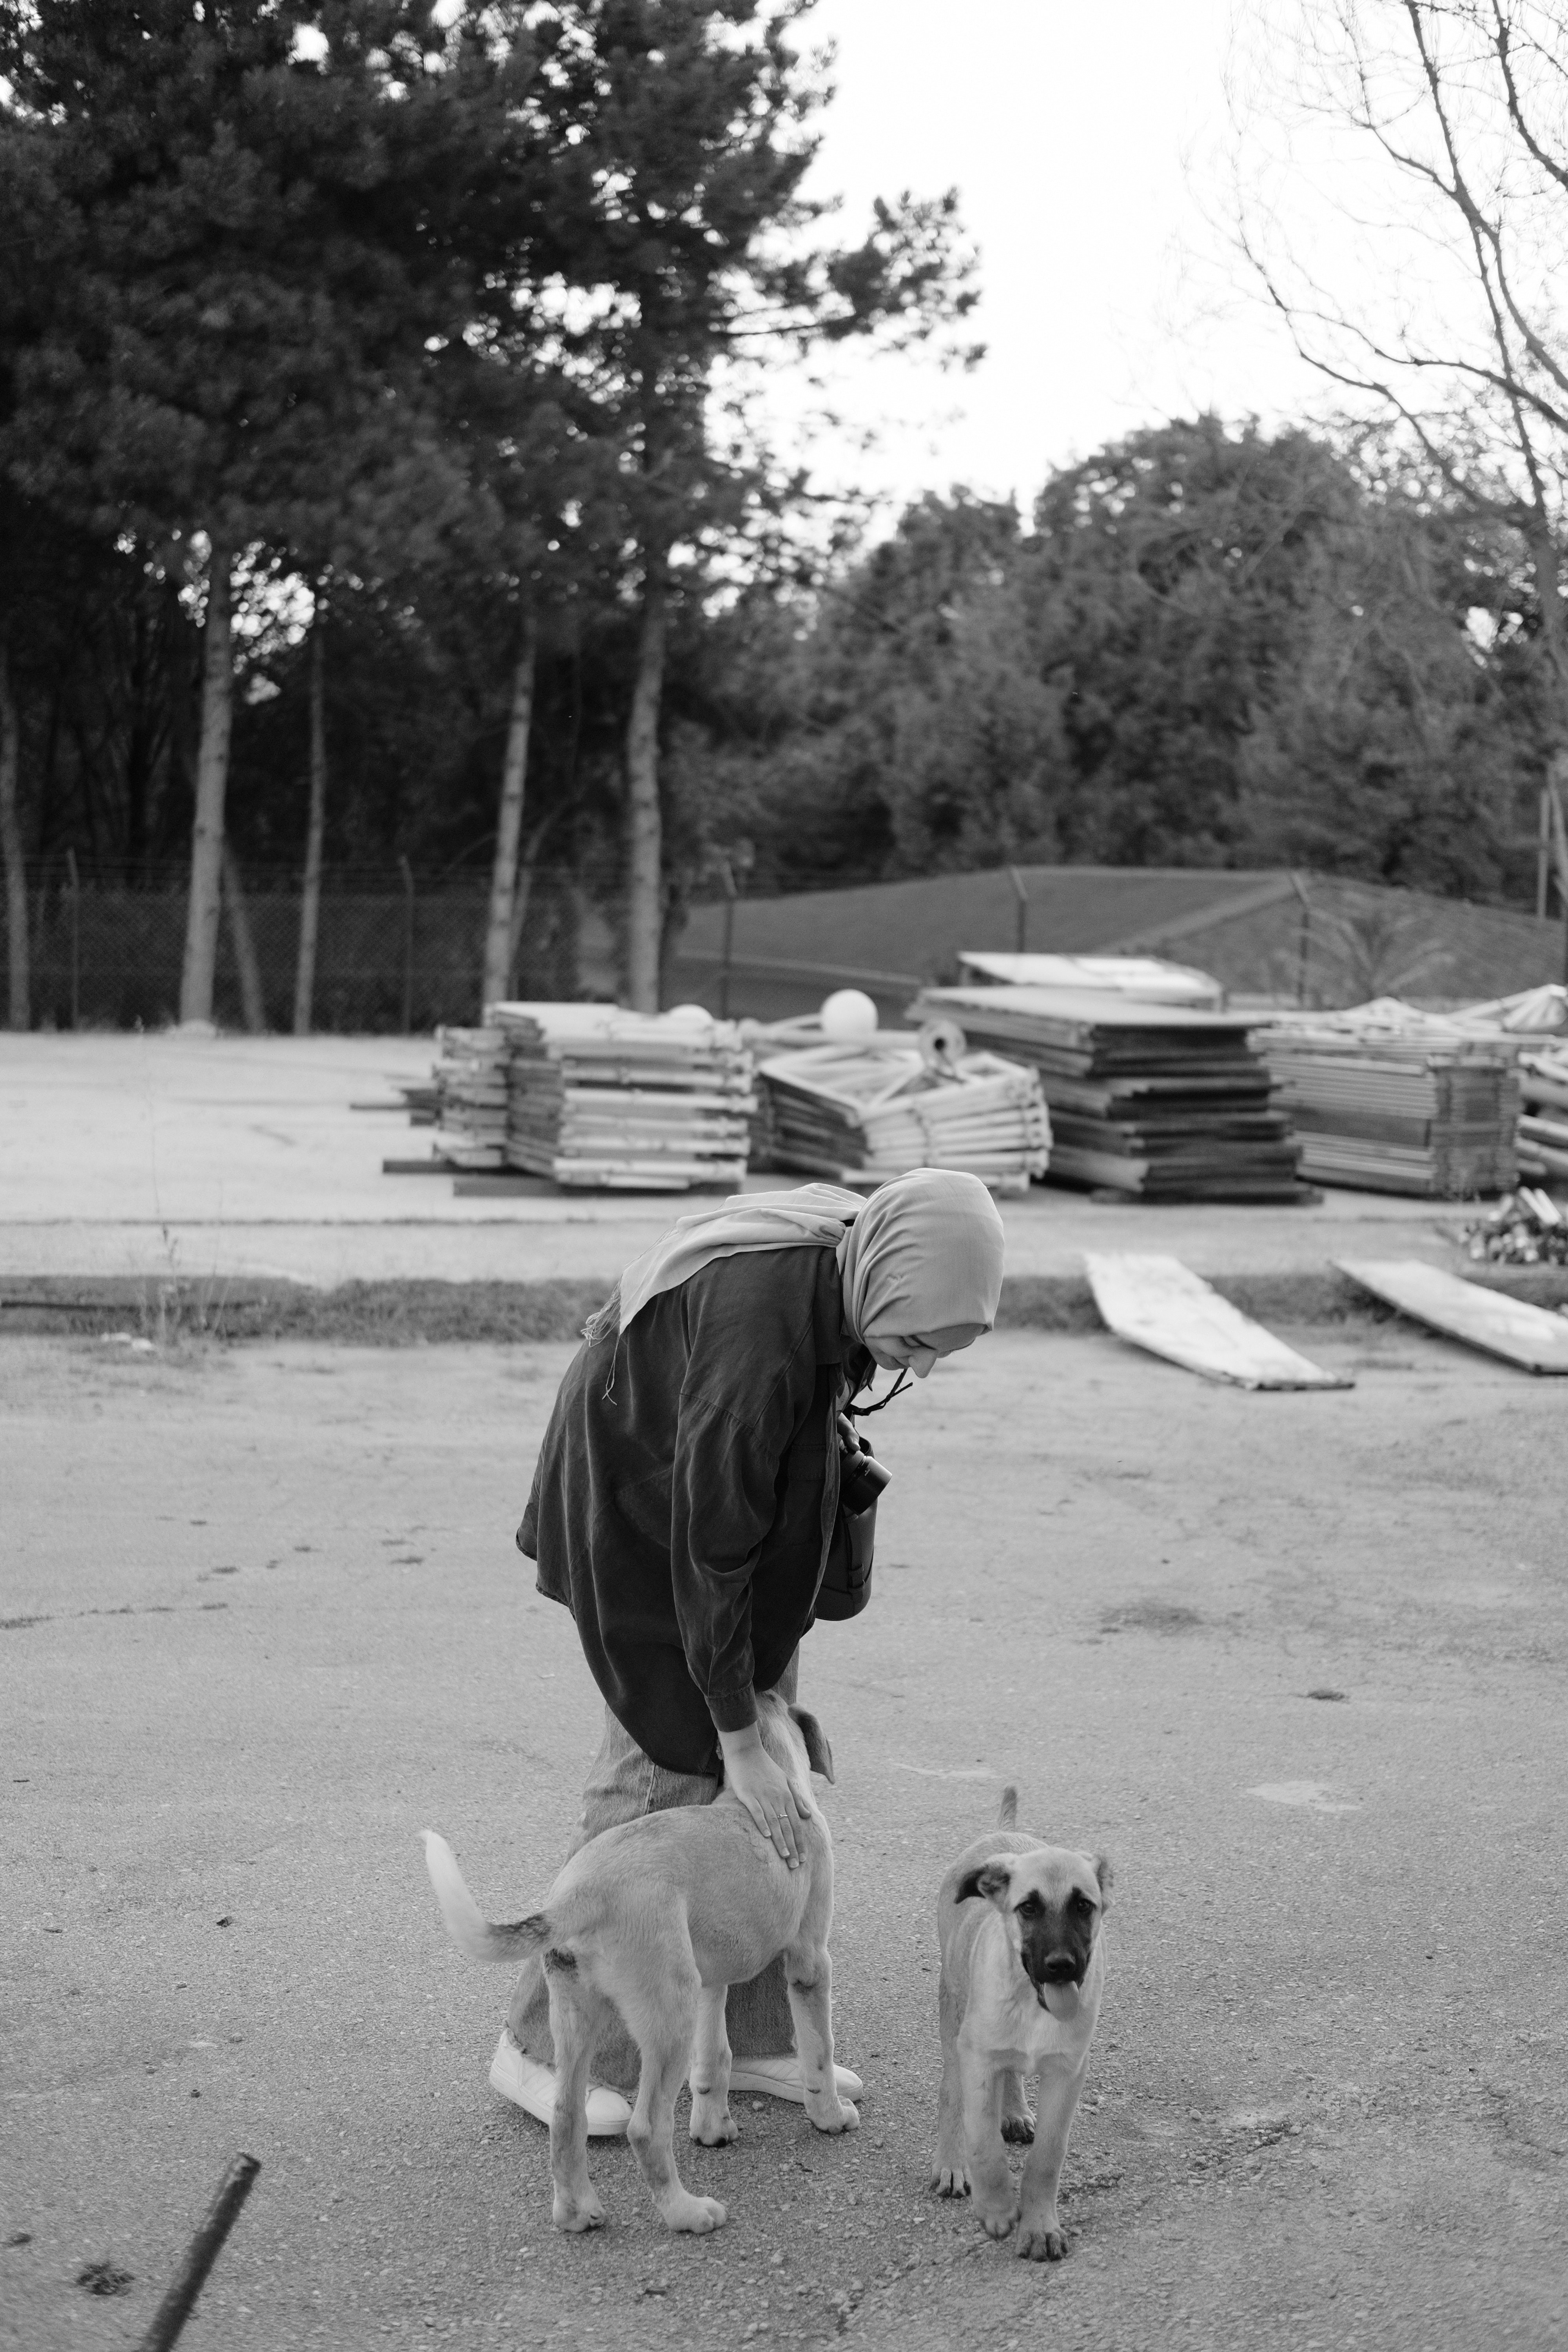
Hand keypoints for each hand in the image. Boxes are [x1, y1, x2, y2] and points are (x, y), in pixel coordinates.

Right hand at [718, 1724, 807, 1868]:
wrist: (746, 1750)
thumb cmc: (764, 1766)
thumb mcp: (785, 1780)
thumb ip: (797, 1798)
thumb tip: (808, 1815)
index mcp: (787, 1795)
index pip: (796, 1824)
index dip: (801, 1842)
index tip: (804, 1858)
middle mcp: (778, 1797)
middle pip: (788, 1827)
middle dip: (793, 1847)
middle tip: (796, 1866)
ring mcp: (763, 1796)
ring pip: (775, 1822)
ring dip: (780, 1841)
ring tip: (785, 1857)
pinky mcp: (748, 1795)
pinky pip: (757, 1811)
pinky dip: (762, 1823)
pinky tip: (766, 1836)